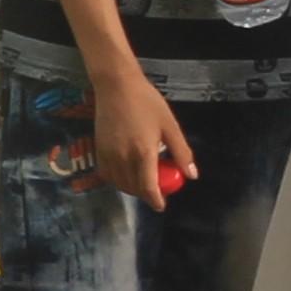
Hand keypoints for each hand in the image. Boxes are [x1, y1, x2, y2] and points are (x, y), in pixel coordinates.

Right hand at [79, 75, 197, 203]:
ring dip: (132, 188)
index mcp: (143, 152)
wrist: (116, 86)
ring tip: (144, 179)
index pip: (148, 188)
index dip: (156, 200)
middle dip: (147, 194)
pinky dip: (118, 180)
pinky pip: (107, 175)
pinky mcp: (98, 150)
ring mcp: (108, 155)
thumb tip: (192, 175)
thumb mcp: (170, 126)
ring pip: (120, 184)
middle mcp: (123, 158)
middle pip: (134, 188)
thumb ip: (181, 152)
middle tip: (158, 187)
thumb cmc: (147, 102)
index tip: (162, 205)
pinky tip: (127, 172)